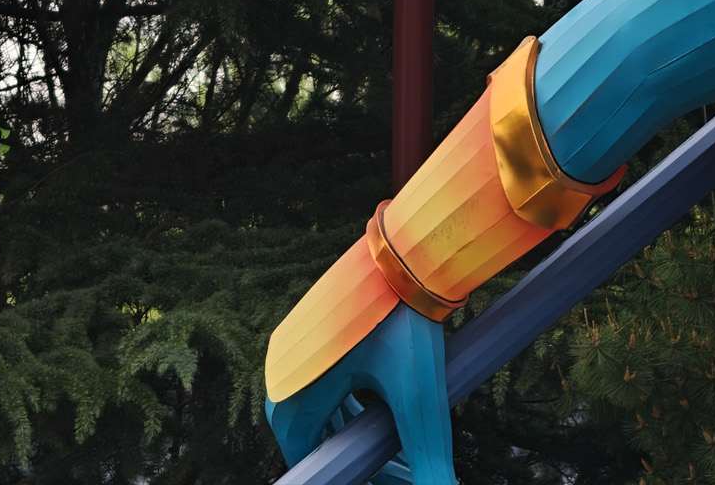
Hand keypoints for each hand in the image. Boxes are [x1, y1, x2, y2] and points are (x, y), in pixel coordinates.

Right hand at [266, 305, 453, 483]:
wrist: (412, 251)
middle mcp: (286, 374)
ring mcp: (301, 347)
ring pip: (330, 404)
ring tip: (406, 449)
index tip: (378, 476)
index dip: (343, 474)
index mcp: (293, 396)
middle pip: (320, 433)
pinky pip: (335, 378)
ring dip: (362, 428)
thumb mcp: (418, 398)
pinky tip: (394, 407)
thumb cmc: (408, 323)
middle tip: (402, 470)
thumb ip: (428, 454)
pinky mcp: (322, 327)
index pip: (307, 457)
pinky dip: (361, 399)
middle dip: (358, 454)